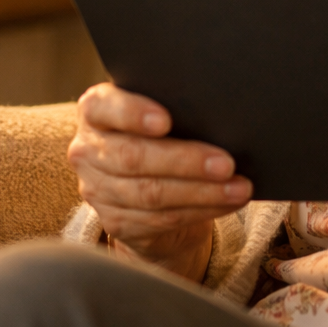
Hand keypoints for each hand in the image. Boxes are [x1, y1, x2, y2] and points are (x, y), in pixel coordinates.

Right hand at [68, 82, 251, 281]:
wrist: (149, 179)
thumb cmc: (165, 128)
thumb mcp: (164, 109)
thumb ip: (176, 104)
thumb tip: (222, 109)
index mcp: (96, 110)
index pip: (103, 107)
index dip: (133, 114)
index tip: (166, 121)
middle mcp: (89, 150)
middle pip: (133, 157)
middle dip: (186, 161)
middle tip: (227, 163)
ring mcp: (98, 190)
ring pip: (151, 194)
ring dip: (202, 192)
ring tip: (238, 187)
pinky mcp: (116, 223)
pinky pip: (161, 219)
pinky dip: (201, 210)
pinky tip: (228, 202)